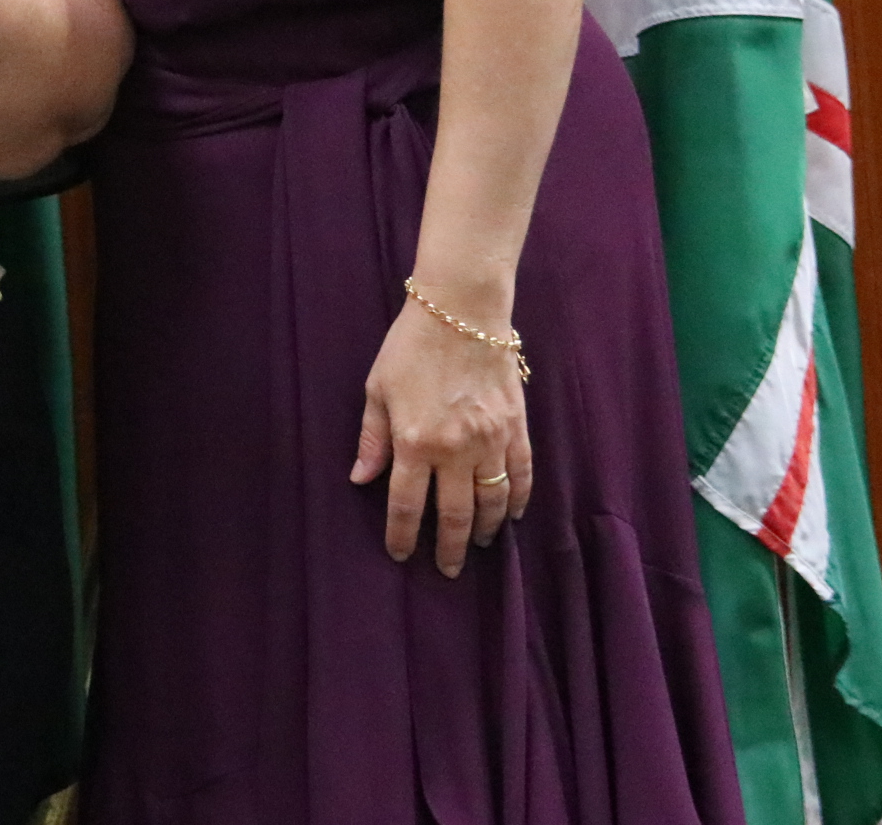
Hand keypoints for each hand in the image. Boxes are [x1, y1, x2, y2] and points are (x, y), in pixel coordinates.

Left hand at [350, 290, 533, 575]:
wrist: (461, 311)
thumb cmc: (410, 346)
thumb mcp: (377, 390)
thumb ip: (372, 439)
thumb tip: (360, 480)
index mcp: (415, 442)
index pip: (407, 504)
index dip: (402, 535)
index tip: (400, 555)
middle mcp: (455, 449)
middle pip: (454, 515)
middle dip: (448, 548)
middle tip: (447, 570)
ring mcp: (491, 440)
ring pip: (492, 502)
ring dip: (484, 529)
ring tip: (477, 545)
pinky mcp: (517, 428)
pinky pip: (522, 475)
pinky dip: (518, 499)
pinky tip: (512, 515)